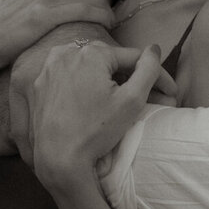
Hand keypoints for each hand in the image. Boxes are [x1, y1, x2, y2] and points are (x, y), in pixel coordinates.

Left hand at [25, 43, 176, 191]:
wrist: (58, 159)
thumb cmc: (96, 131)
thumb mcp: (132, 100)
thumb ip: (148, 69)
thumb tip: (154, 49)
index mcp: (91, 52)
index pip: (133, 58)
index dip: (157, 75)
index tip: (171, 92)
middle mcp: (65, 53)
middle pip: (110, 62)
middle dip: (132, 78)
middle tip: (152, 98)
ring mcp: (48, 69)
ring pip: (88, 68)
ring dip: (108, 80)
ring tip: (125, 100)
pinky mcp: (37, 85)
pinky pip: (68, 78)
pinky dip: (84, 86)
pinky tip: (95, 102)